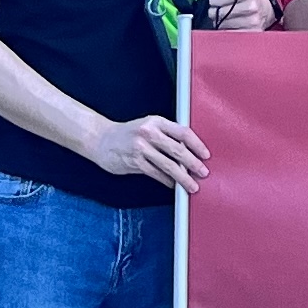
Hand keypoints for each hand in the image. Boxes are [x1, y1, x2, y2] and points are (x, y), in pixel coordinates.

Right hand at [85, 112, 208, 191]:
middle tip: (203, 172)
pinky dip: (167, 181)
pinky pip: (156, 174)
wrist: (101, 139)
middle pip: (178, 149)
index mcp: (157, 121)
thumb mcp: (148, 126)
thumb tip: (188, 152)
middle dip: (193, 163)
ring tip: (191, 185)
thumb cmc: (128, 134)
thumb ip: (166, 135)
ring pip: (168, 165)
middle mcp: (150, 132)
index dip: (197, 144)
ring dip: (183, 177)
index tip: (206, 155)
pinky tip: (173, 185)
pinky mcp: (134, 162)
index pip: (183, 132)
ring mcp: (141, 147)